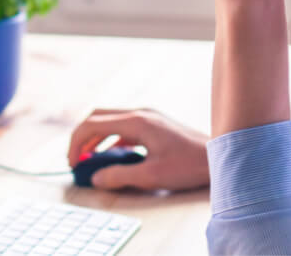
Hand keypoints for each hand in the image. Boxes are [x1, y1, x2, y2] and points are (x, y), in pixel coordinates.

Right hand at [66, 108, 209, 190]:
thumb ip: (119, 176)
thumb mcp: (151, 176)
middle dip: (82, 137)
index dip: (76, 142)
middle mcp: (140, 113)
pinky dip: (111, 140)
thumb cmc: (188, 164)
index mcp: (136, 121)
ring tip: (89, 160)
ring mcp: (148, 116)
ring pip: (111, 120)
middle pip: (98, 116)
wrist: (218, 156)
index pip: (93, 123)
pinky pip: (124, 127)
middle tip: (75, 159)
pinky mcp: (154, 124)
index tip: (72, 162)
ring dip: (96, 138)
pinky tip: (113, 158)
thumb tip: (96, 177)